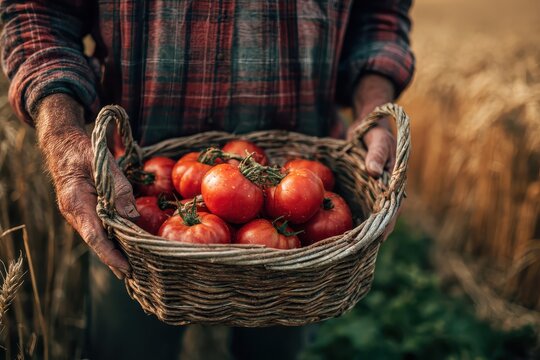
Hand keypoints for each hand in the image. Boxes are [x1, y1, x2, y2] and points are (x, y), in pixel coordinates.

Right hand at [35, 94, 138, 278]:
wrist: (63, 145)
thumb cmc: (84, 151)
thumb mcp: (103, 165)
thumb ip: (118, 189)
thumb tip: (131, 216)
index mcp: (76, 203)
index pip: (95, 236)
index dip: (111, 255)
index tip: (125, 269)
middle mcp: (74, 213)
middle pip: (96, 242)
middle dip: (114, 259)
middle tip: (134, 276)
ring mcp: (77, 213)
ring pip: (97, 237)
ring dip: (113, 251)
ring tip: (132, 268)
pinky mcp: (83, 210)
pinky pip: (97, 228)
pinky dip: (110, 239)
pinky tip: (124, 246)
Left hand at [347, 74, 397, 240]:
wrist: (367, 128)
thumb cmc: (375, 134)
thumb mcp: (377, 140)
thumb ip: (376, 154)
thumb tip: (373, 172)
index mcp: (394, 185)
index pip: (393, 210)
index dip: (386, 226)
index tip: (377, 240)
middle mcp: (384, 195)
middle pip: (380, 220)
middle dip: (369, 236)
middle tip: (356, 252)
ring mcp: (371, 196)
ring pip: (366, 218)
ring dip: (358, 232)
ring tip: (343, 249)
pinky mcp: (359, 194)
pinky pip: (354, 209)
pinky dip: (346, 219)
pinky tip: (333, 231)